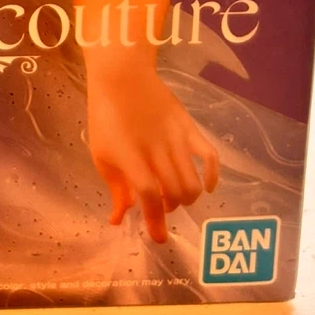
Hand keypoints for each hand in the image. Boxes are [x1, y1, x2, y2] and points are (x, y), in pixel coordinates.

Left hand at [86, 62, 218, 243]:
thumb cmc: (106, 116)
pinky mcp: (189, 127)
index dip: (155, 221)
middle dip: (168, 209)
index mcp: (132, 158)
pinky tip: (206, 186)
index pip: (150, 196)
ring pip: (192, 183)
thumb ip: (115, 189)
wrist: (123, 76)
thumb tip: (120, 219)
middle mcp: (157, 151)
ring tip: (174, 195)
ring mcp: (176, 139)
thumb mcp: (102, 155)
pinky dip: (212, 176)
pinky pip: (210, 155)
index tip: (159, 238)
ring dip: (185, 198)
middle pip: (174, 194)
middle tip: (160, 205)